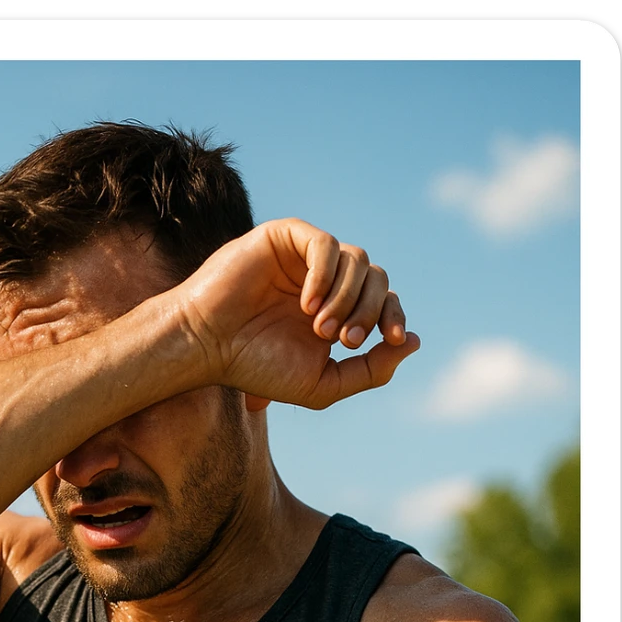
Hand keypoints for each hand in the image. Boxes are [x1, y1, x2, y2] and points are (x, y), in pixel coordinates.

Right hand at [178, 218, 418, 410]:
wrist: (208, 346)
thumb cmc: (256, 367)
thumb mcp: (322, 384)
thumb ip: (370, 371)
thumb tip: (413, 342)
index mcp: (337, 310)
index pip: (385, 301)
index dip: (394, 317)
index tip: (391, 340)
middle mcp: (326, 280)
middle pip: (378, 278)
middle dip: (368, 312)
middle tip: (340, 340)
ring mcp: (306, 256)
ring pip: (358, 259)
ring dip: (346, 298)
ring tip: (319, 329)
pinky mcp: (285, 237)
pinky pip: (325, 245)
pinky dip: (325, 275)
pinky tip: (307, 304)